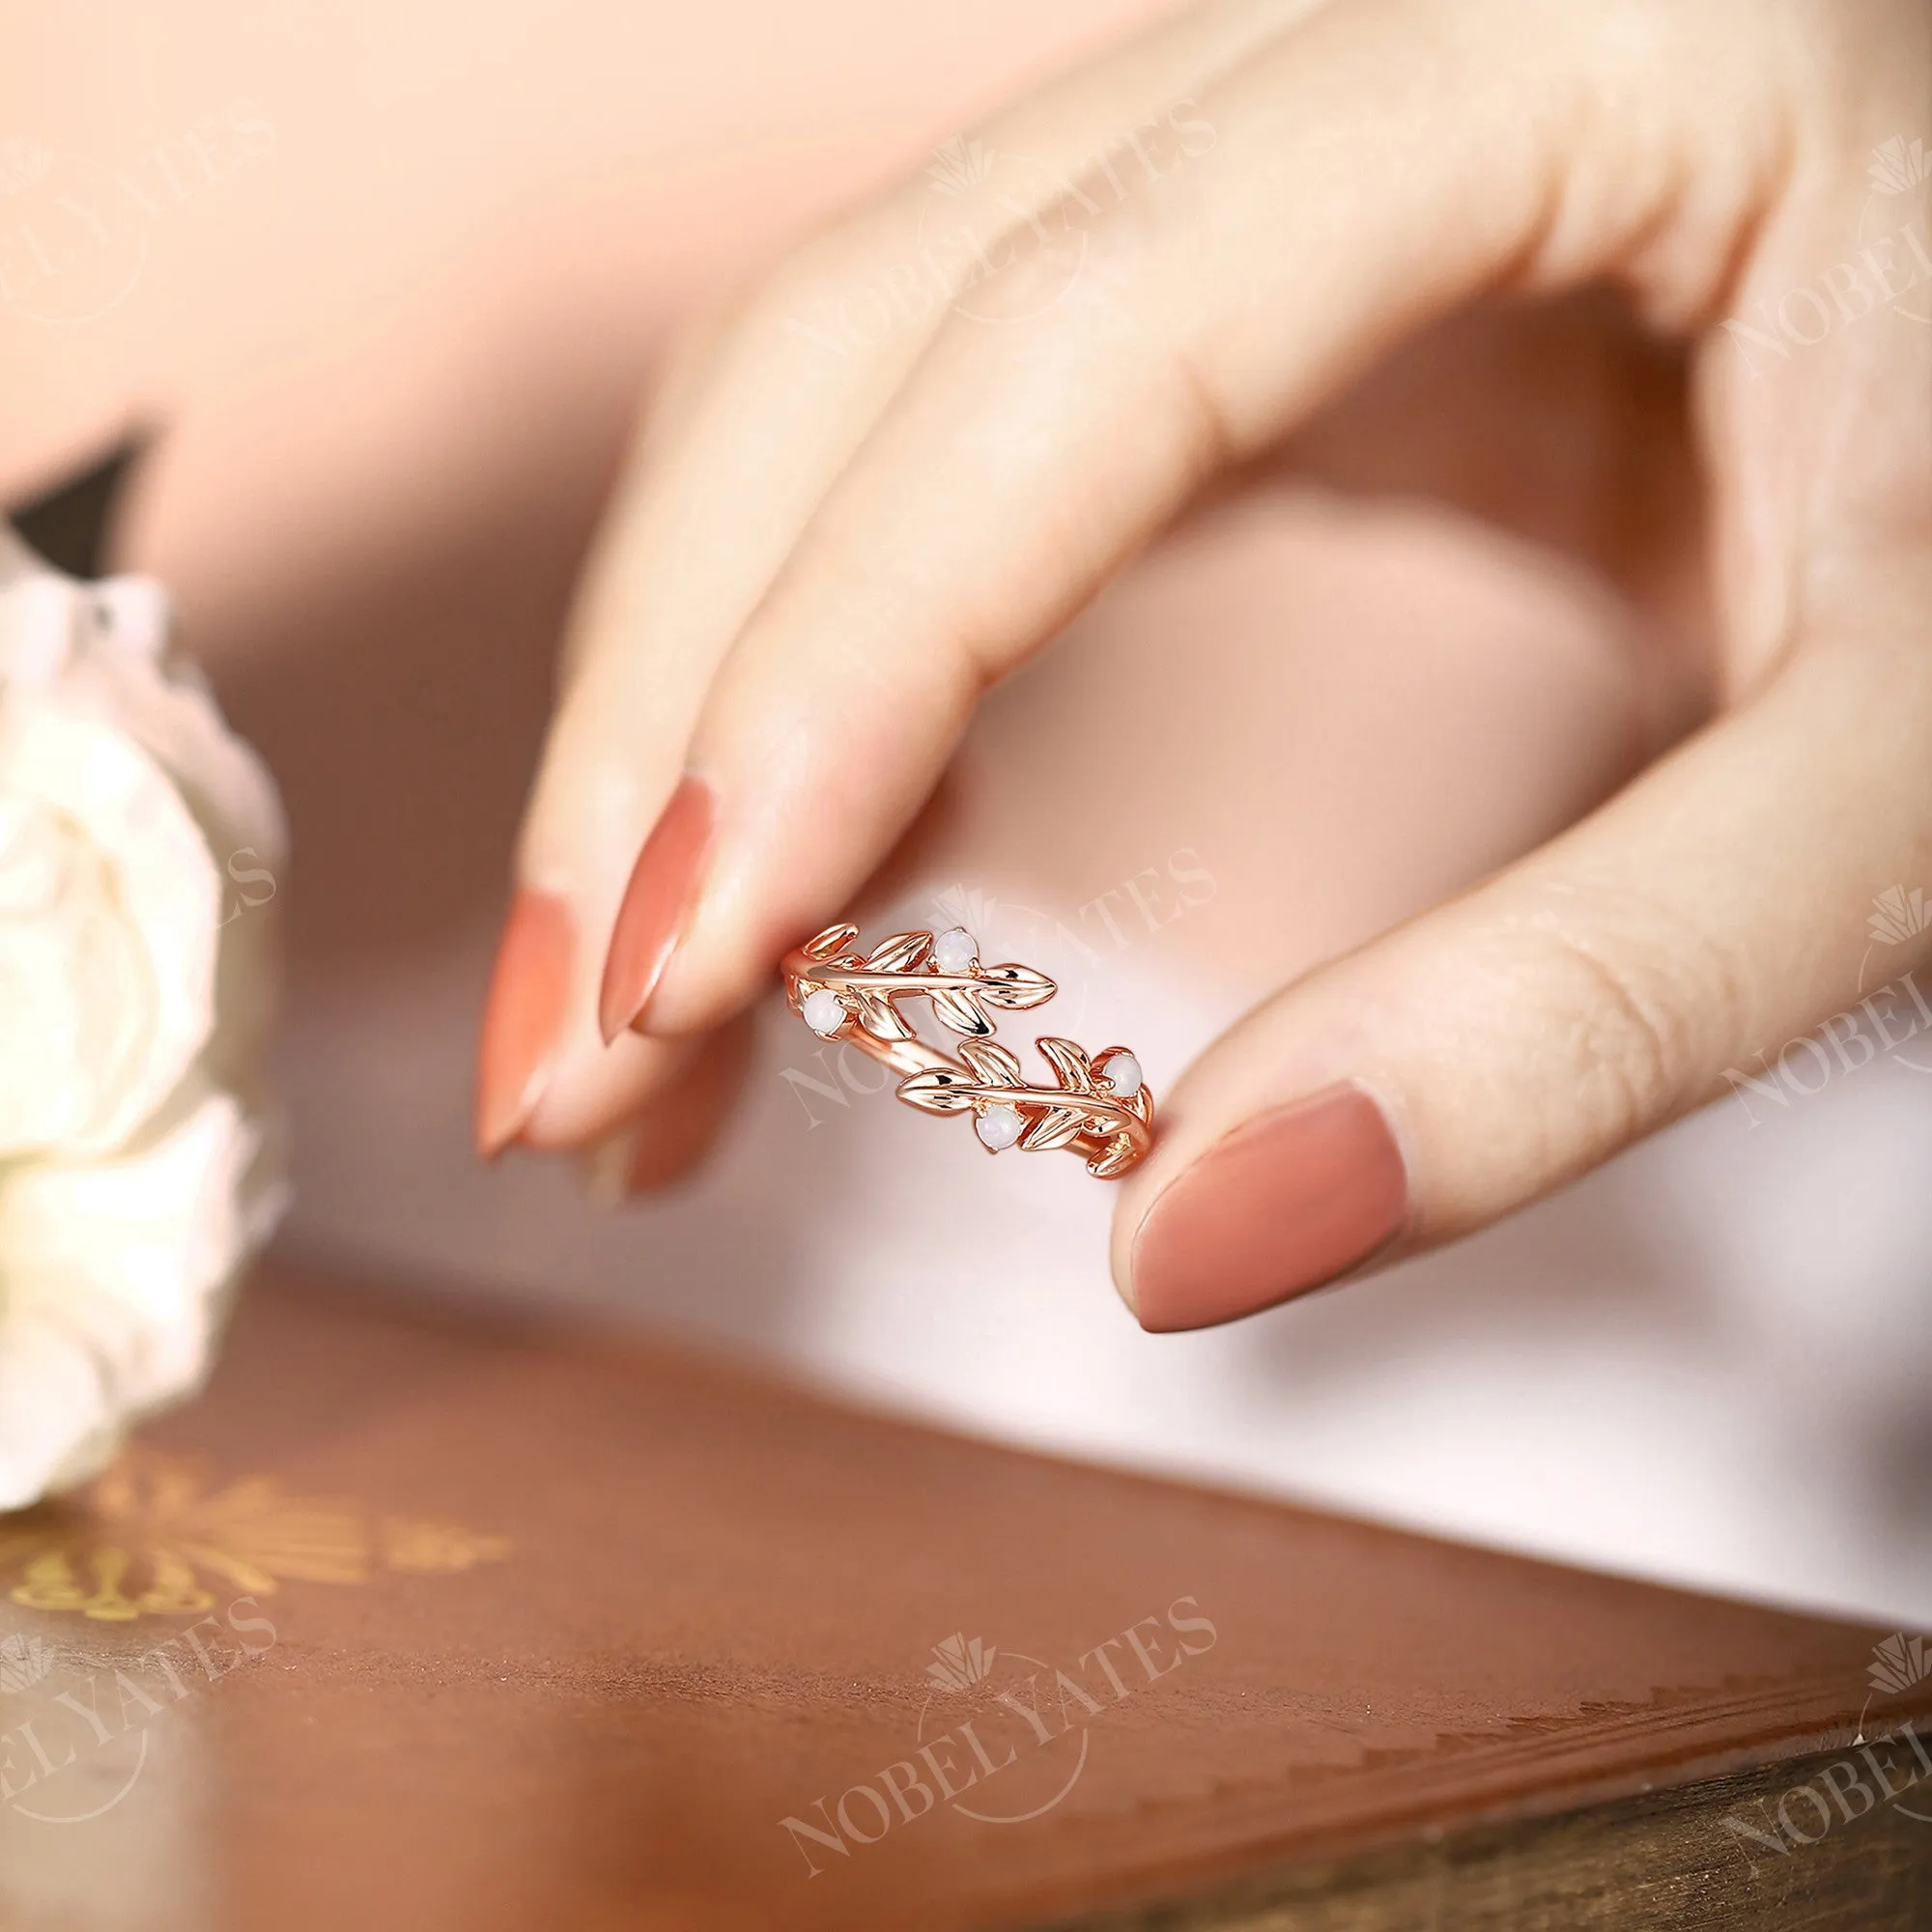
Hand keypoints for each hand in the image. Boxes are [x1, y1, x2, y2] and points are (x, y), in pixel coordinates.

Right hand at [477, 0, 1931, 1328]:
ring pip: (849, 392)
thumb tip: (1192, 1245)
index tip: (685, 958)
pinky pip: (940, 464)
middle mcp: (1347, 49)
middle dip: (678, 710)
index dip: (845, 648)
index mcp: (1559, 46)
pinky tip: (788, 899)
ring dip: (697, 718)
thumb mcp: (1899, 767)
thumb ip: (1592, 998)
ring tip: (632, 1031)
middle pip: (875, 337)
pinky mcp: (1229, 306)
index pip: (1087, 325)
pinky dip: (829, 695)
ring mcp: (1258, 168)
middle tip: (572, 1059)